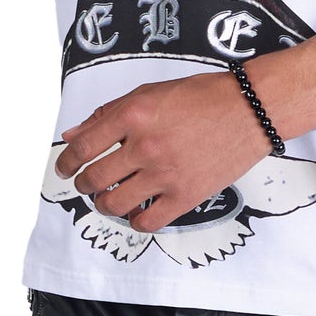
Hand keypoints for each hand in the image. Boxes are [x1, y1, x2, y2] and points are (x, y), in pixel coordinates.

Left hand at [56, 72, 276, 233]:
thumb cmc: (203, 96)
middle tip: (86, 184)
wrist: (251, 109)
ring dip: (104, 204)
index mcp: (133, 115)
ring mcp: (166, 174)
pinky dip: (135, 221)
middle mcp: (145, 146)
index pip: (82, 147)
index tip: (63, 168)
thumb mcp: (149, 93)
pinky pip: (147, 222)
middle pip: (94, 179)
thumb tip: (72, 135)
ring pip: (114, 204)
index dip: (65, 162)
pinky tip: (137, 211)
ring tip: (109, 198)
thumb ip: (108, 114)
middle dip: (83, 185)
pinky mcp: (186, 195)